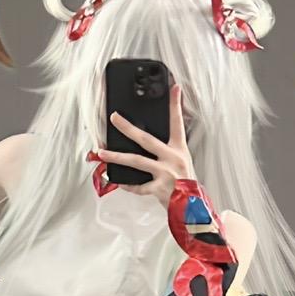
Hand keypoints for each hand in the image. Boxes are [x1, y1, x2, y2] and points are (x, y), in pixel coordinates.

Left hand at [94, 83, 191, 202]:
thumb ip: (166, 151)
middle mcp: (172, 158)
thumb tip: (144, 140)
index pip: (177, 123)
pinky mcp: (159, 189)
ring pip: (136, 161)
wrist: (192, 207)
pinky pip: (138, 186)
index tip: (174, 88)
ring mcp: (165, 173)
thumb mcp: (182, 161)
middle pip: (146, 138)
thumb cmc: (185, 183)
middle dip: (128, 127)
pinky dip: (127, 184)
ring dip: (117, 156)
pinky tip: (117, 180)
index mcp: (179, 149)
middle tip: (114, 118)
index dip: (175, 105)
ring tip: (102, 151)